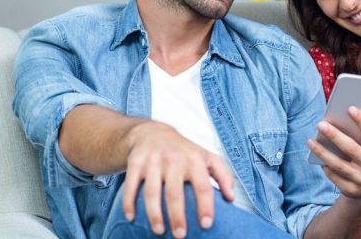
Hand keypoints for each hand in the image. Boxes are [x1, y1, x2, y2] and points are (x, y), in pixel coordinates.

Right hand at [123, 121, 233, 237]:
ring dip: (154, 214)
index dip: (205, 206)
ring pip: (151, 192)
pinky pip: (130, 186)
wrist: (152, 133)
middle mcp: (174, 159)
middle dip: (177, 216)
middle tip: (181, 236)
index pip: (202, 186)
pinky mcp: (135, 163)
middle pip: (175, 193)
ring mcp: (153, 161)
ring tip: (159, 231)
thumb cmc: (184, 151)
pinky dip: (129, 203)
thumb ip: (223, 175)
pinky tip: (131, 218)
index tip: (206, 224)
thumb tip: (231, 198)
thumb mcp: (207, 157)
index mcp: (194, 159)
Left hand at [308, 106, 360, 207]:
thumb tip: (338, 119)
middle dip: (334, 135)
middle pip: (351, 148)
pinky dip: (325, 166)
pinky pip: (334, 176)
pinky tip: (316, 157)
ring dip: (322, 152)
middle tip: (320, 124)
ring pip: (338, 164)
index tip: (349, 108)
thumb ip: (360, 136)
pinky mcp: (351, 190)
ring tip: (310, 141)